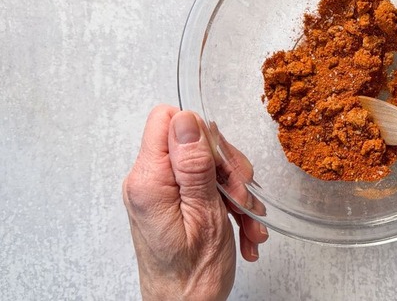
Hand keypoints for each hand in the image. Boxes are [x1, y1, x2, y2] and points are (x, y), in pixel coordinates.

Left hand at [122, 105, 268, 300]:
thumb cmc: (192, 276)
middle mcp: (149, 182)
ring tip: (247, 221)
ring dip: (236, 190)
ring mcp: (161, 192)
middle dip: (227, 167)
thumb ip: (193, 165)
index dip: (202, 135)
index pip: (167, 119)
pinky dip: (230, 203)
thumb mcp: (204, 214)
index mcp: (149, 180)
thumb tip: (187, 120)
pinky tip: (242, 228)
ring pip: (208, 163)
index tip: (221, 164)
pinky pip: (207, 184)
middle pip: (195, 141)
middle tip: (240, 197)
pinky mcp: (173, 202)